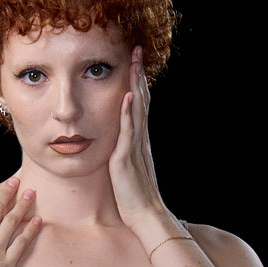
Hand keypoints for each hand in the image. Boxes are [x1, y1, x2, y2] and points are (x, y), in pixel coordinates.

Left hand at [108, 47, 166, 229]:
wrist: (147, 216)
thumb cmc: (135, 198)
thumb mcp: (128, 170)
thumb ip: (126, 153)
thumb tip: (120, 143)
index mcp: (139, 141)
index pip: (139, 105)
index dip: (137, 83)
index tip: (134, 62)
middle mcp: (140, 140)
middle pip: (141, 100)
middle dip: (138, 75)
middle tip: (136, 50)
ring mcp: (135, 147)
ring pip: (137, 110)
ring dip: (135, 85)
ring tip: (133, 63)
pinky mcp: (127, 158)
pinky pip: (128, 131)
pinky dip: (128, 113)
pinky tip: (127, 96)